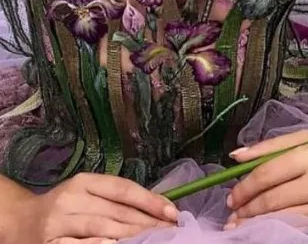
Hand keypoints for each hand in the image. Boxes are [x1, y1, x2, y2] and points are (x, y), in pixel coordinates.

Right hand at [12, 171, 176, 243]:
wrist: (23, 222)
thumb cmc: (64, 208)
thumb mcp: (86, 195)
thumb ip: (113, 200)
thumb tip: (157, 207)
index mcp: (83, 182)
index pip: (122, 189)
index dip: (149, 200)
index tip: (173, 213)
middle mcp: (71, 198)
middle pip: (117, 212)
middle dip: (147, 223)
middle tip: (170, 232)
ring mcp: (59, 223)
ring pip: (102, 228)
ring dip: (131, 237)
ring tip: (154, 241)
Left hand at [225, 129, 307, 227]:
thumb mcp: (306, 139)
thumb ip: (270, 147)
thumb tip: (236, 156)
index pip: (269, 173)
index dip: (246, 186)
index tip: (231, 195)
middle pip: (273, 198)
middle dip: (247, 208)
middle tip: (231, 212)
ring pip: (282, 217)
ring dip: (256, 222)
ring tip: (239, 224)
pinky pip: (296, 227)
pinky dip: (276, 228)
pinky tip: (263, 228)